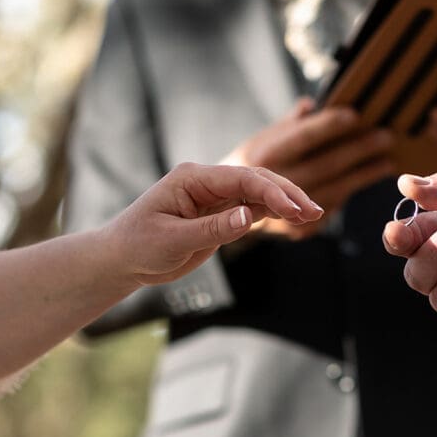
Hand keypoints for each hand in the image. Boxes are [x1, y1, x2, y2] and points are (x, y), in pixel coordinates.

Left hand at [103, 162, 321, 285]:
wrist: (122, 258)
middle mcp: (206, 182)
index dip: (271, 191)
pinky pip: (251, 207)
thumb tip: (250, 216)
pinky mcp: (218, 213)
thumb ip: (214, 228)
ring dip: (284, 202)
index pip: (242, 178)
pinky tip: (293, 218)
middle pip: (256, 180)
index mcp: (193, 178)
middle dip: (287, 193)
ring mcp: (214, 197)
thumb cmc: (139, 245)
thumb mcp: (174, 240)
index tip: (294, 209)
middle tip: (314, 211)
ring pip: (258, 193)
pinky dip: (273, 212)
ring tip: (313, 215)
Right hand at [223, 99, 396, 238]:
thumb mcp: (260, 141)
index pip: (302, 137)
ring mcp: (283, 210)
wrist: (223, 212)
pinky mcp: (293, 229)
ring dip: (363, 175)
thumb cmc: (247, 169)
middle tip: (384, 138)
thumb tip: (310, 104)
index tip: (353, 115)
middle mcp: (273, 184)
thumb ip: (288, 125)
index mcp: (263, 156)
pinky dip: (347, 194)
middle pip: (325, 164)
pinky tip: (363, 182)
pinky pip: (328, 209)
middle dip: (358, 150)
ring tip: (386, 162)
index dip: (328, 126)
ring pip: (333, 190)